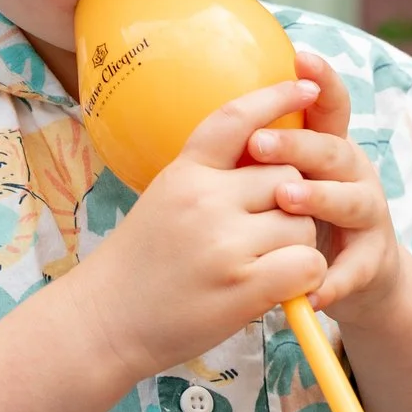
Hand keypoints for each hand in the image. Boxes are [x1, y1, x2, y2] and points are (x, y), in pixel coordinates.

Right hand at [71, 77, 327, 380]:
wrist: (104, 323)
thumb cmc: (140, 266)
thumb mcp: (165, 201)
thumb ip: (210, 179)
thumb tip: (266, 156)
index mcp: (185, 172)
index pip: (236, 120)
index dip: (275, 98)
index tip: (306, 88)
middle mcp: (206, 200)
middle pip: (288, 176)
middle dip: (290, 201)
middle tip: (263, 234)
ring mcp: (226, 243)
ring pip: (303, 223)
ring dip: (297, 245)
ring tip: (261, 266)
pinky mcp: (244, 286)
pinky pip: (307, 264)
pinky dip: (304, 278)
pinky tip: (279, 289)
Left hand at [251, 52, 406, 325]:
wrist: (349, 281)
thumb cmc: (300, 222)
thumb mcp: (281, 182)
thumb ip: (260, 155)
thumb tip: (215, 116)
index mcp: (328, 149)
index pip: (329, 106)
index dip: (321, 80)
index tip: (300, 59)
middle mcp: (354, 174)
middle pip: (333, 149)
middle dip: (298, 143)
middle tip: (259, 143)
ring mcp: (368, 216)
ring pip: (352, 200)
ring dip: (320, 198)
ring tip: (286, 201)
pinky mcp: (374, 260)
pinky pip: (356, 269)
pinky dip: (335, 281)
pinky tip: (311, 291)